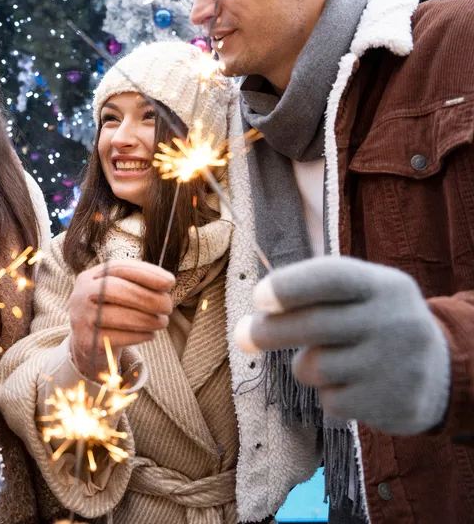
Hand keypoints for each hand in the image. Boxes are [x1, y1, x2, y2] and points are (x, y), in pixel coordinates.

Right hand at [69, 259, 174, 376]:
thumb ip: (137, 284)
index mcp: (90, 276)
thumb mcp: (118, 293)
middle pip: (115, 289)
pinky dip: (139, 335)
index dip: (145, 273)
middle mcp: (81, 294)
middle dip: (147, 297)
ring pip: (117, 315)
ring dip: (147, 319)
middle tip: (168, 306)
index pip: (118, 268)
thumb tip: (167, 282)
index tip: (170, 282)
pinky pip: (117, 337)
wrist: (88, 344)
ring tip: (162, 322)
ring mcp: (81, 318)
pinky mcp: (86, 341)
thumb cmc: (111, 312)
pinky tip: (150, 334)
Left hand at [235, 256, 450, 434]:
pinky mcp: (394, 403)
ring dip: (305, 366)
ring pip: (316, 367)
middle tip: (242, 334)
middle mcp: (395, 321)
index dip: (290, 287)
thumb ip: (312, 295)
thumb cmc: (374, 323)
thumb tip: (256, 317)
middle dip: (269, 331)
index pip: (333, 278)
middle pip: (315, 325)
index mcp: (385, 285)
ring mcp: (397, 365)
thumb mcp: (361, 294)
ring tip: (326, 361)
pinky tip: (350, 385)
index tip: (258, 298)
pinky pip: (331, 401)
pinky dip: (328, 394)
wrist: (439, 372)